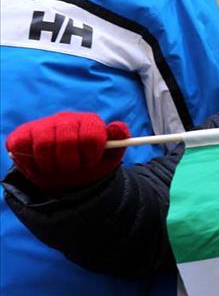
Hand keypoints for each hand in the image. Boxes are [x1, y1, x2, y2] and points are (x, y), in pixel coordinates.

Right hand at [6, 111, 129, 190]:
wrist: (66, 176)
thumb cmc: (88, 164)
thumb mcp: (109, 156)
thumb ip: (119, 141)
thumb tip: (118, 128)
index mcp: (89, 122)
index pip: (90, 136)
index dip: (90, 155)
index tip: (88, 163)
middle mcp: (66, 119)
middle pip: (66, 140)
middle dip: (70, 162)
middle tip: (72, 168)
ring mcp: (42, 125)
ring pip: (44, 144)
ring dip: (51, 165)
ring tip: (57, 168)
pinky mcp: (22, 134)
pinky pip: (21, 146)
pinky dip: (31, 162)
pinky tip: (40, 164)